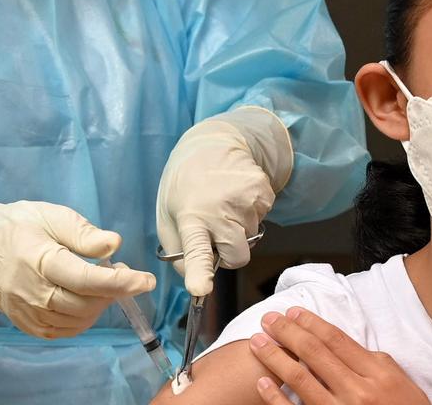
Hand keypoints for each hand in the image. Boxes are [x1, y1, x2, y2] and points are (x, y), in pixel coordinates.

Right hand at [0, 192, 155, 338]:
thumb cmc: (21, 225)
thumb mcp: (52, 215)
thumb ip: (83, 233)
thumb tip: (113, 244)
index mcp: (39, 259)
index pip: (85, 279)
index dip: (120, 283)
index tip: (146, 280)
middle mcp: (30, 291)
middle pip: (84, 304)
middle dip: (113, 292)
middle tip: (121, 272)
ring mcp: (25, 311)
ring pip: (76, 320)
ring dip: (99, 304)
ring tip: (100, 282)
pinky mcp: (25, 323)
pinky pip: (63, 330)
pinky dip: (83, 318)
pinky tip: (86, 299)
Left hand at [156, 108, 292, 295]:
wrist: (212, 143)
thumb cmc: (184, 184)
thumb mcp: (167, 215)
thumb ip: (178, 251)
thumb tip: (196, 282)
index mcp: (191, 216)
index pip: (195, 250)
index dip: (199, 272)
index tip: (200, 288)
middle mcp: (220, 210)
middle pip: (236, 257)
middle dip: (227, 254)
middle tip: (214, 232)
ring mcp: (246, 200)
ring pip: (250, 239)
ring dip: (238, 230)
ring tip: (223, 204)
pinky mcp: (264, 193)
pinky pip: (262, 221)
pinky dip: (250, 215)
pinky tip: (236, 197)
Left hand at [248, 307, 431, 404]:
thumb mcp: (398, 382)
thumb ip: (371, 361)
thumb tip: (340, 342)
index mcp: (377, 375)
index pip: (336, 340)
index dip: (311, 322)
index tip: (293, 312)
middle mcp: (358, 393)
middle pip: (314, 353)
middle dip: (287, 332)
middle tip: (269, 319)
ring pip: (300, 379)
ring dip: (274, 357)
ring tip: (258, 342)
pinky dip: (276, 396)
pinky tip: (263, 382)